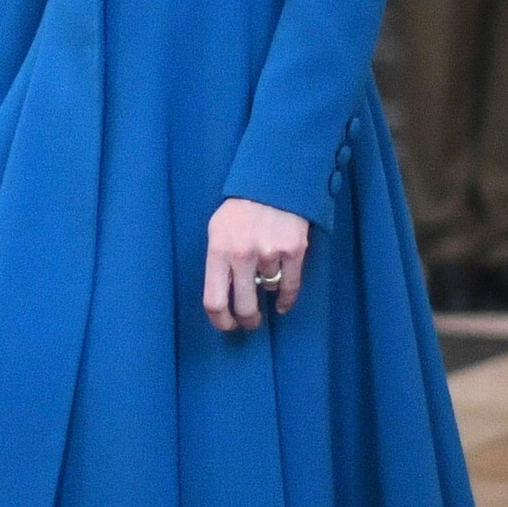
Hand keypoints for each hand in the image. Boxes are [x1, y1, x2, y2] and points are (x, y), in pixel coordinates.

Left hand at [203, 197, 309, 332]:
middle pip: (244, 307)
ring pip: (268, 291)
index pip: (214, 300)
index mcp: (218, 250)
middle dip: (247, 320)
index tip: (228, 326)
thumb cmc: (241, 207)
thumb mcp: (217, 230)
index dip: (220, 321)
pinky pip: (290, 286)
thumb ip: (219, 260)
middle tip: (250, 322)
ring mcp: (269, 253)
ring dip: (267, 291)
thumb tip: (223, 295)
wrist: (274, 180)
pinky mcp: (294, 251)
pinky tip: (282, 304)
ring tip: (265, 280)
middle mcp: (242, 255)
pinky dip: (287, 299)